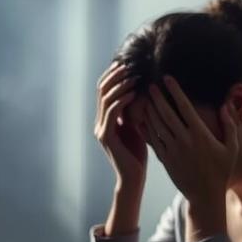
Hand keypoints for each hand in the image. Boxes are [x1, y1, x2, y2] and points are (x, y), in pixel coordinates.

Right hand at [93, 61, 145, 189]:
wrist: (133, 178)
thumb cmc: (138, 153)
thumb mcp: (137, 127)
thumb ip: (134, 111)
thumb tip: (142, 89)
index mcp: (105, 120)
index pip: (104, 91)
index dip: (112, 75)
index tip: (125, 62)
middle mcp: (99, 123)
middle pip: (101, 92)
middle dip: (114, 76)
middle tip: (128, 65)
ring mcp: (101, 130)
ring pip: (105, 100)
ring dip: (119, 86)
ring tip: (132, 76)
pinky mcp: (107, 138)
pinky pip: (112, 114)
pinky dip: (121, 101)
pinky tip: (133, 93)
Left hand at [139, 76, 239, 241]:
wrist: (205, 195)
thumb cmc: (221, 171)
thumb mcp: (232, 148)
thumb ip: (230, 126)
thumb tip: (225, 106)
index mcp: (201, 135)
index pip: (185, 107)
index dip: (175, 91)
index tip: (168, 79)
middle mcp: (184, 140)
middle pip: (167, 114)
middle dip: (158, 98)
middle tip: (150, 85)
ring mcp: (173, 150)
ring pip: (157, 126)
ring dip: (150, 110)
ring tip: (144, 98)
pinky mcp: (165, 159)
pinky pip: (152, 140)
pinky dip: (146, 128)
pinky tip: (140, 119)